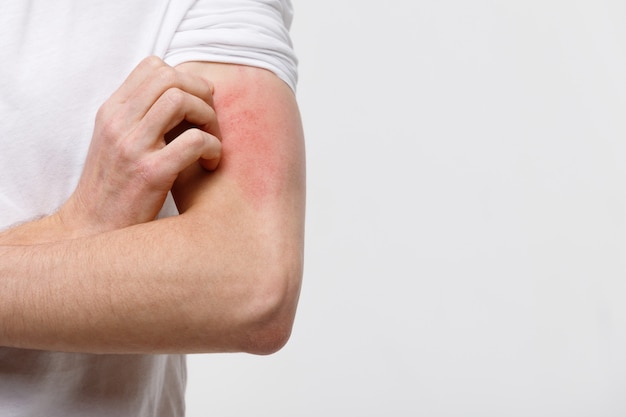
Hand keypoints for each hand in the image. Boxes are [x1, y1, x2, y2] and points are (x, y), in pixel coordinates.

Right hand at [57, 56, 221, 235]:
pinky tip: (210, 163)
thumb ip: (140, 117)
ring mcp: (132, 147)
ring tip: (211, 141)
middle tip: (209, 120)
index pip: (153, 66)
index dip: (184, 79)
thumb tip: (182, 96)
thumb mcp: (117, 143)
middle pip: (170, 78)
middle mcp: (118, 123)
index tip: (195, 103)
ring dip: (208, 118)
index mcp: (111, 112)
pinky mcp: (151, 173)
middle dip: (201, 94)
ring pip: (181, 101)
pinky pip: (194, 141)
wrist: (93, 229)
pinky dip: (213, 148)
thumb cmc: (114, 187)